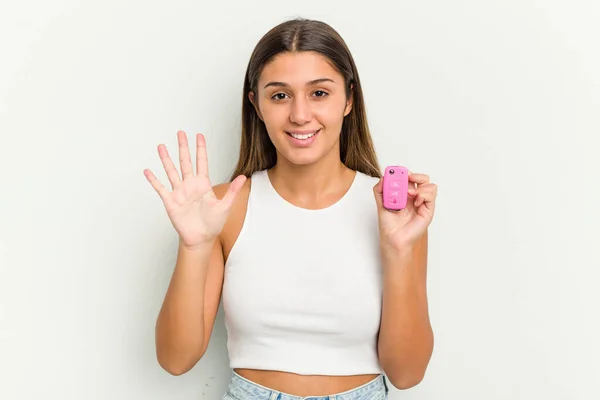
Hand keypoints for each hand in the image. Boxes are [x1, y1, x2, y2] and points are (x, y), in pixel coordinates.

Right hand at [143, 131, 246, 247]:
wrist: (201, 238)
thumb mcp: (225, 206)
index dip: (200, 149)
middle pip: (185, 162)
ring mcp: (179, 192)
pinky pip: (160, 188)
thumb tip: (243, 177)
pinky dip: (154, 180)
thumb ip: (232, 190)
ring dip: (166, 159)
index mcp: (203, 184)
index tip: (199, 135)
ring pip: (171, 171)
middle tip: (180, 133)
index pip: (201, 162)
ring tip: (161, 146)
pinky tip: (148, 171)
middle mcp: (190, 185)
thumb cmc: (213, 223)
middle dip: (183, 147)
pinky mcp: (170, 201)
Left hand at [373, 171, 436, 248]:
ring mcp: (422, 203)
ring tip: (409, 194)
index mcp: (404, 193)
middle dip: (415, 175)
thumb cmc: (389, 224)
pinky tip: (415, 202)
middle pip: (422, 178)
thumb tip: (383, 177)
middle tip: (407, 177)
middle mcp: (415, 197)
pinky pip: (431, 195)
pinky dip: (423, 194)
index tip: (398, 172)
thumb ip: (380, 190)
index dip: (405, 172)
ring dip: (420, 185)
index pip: (409, 177)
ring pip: (430, 185)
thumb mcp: (380, 203)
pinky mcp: (428, 210)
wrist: (393, 238)